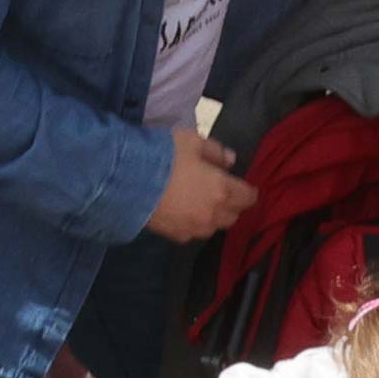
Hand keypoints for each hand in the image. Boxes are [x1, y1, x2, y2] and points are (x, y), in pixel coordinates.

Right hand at [146, 126, 255, 241]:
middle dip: (233, 205)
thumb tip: (230, 160)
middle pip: (233, 215)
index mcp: (222, 189)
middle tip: (225, 194)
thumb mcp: (191, 141)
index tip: (247, 187)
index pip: (248, 197)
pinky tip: (184, 214)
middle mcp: (212, 213)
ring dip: (214, 217)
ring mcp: (194, 228)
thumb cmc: (164, 156)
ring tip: (204, 205)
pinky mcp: (175, 236)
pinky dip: (194, 225)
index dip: (250, 192)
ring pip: (214, 227)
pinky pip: (193, 233)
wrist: (128, 182)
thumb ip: (215, 150)